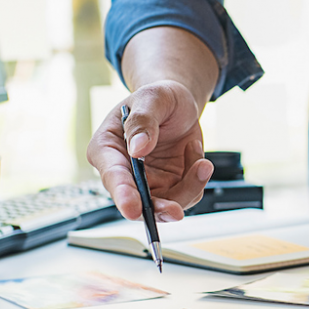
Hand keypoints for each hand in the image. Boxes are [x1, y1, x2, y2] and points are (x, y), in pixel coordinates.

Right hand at [87, 79, 213, 221]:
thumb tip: (138, 148)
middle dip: (157, 208)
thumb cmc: (158, 99)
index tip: (133, 208)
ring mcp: (148, 183)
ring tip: (201, 162)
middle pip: (137, 201)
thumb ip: (143, 121)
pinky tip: (196, 154)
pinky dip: (197, 178)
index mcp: (107, 149)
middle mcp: (124, 172)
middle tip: (174, 210)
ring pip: (166, 204)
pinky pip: (186, 195)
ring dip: (189, 187)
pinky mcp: (170, 187)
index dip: (122, 195)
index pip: (112, 176)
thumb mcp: (152, 98)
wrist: (179, 105)